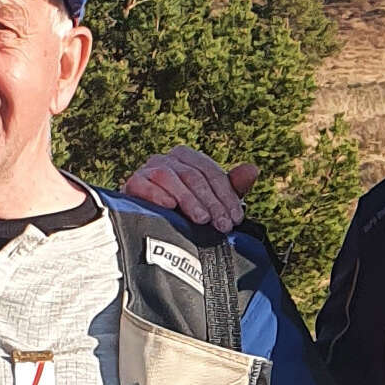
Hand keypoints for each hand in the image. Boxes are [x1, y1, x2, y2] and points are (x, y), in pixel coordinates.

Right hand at [123, 146, 258, 231]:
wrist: (147, 226)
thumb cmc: (184, 213)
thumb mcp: (212, 202)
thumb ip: (232, 187)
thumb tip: (253, 169)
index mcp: (188, 158)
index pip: (212, 173)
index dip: (227, 196)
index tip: (236, 219)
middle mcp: (168, 159)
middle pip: (194, 176)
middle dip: (212, 203)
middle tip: (222, 226)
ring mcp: (148, 168)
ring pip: (171, 178)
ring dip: (189, 199)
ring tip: (202, 220)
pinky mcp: (132, 183)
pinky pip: (144, 184)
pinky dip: (157, 194)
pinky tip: (169, 206)